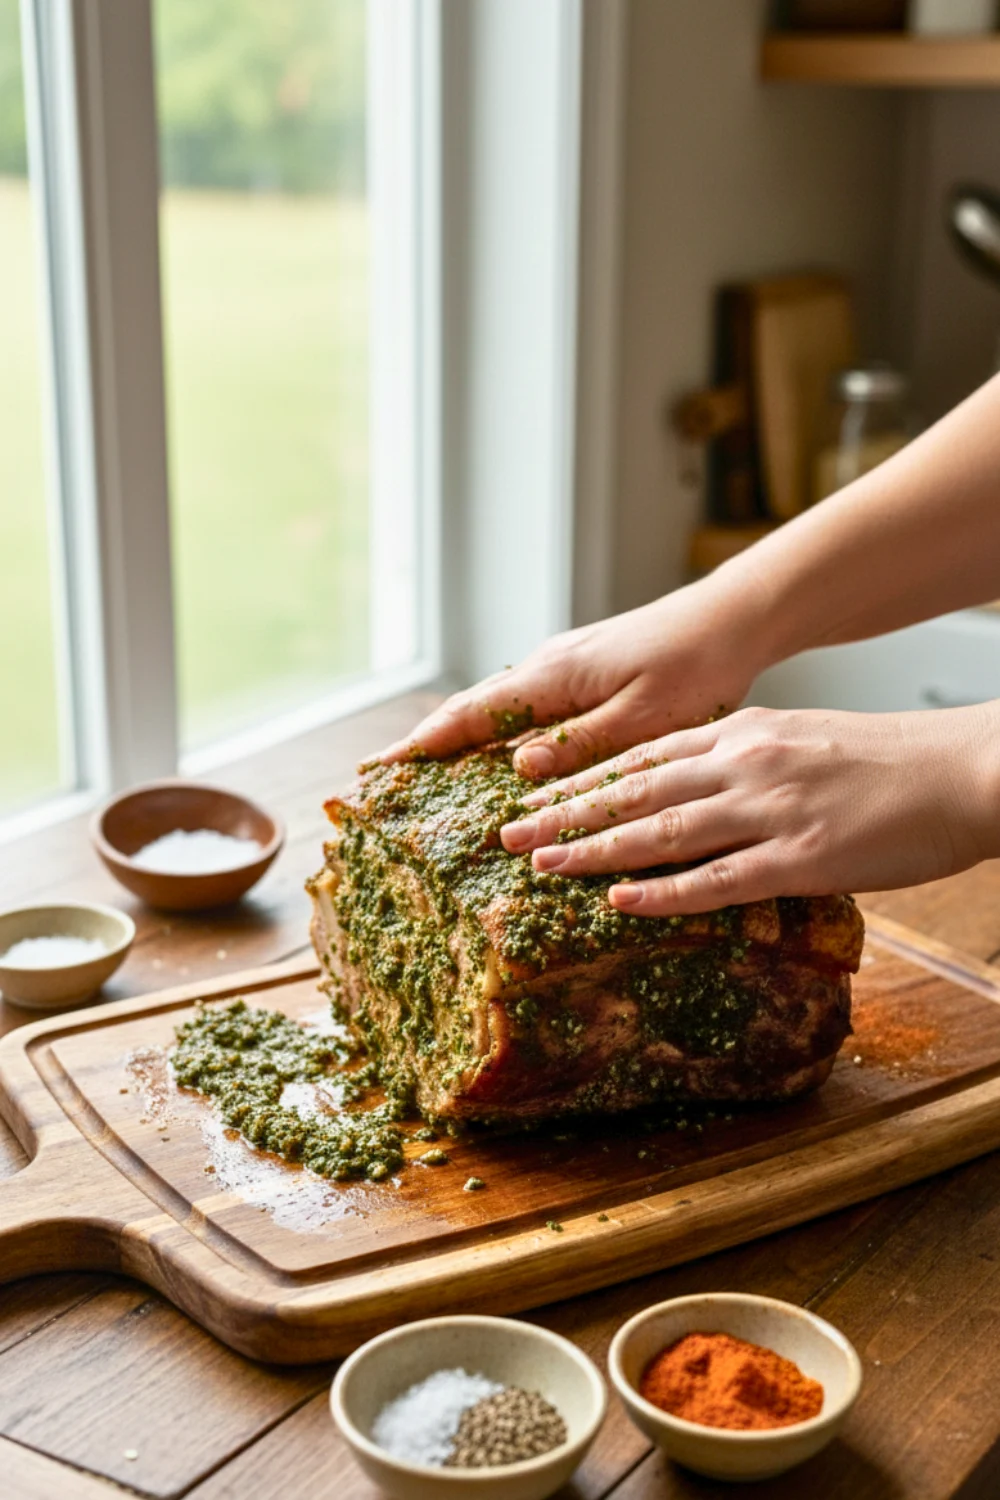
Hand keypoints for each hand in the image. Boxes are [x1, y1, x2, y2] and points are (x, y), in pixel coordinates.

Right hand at [380, 577, 769, 777]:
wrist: (732, 618)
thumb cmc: (696, 666)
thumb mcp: (644, 718)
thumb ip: (582, 744)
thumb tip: (516, 768)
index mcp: (556, 676)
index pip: (471, 713)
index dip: (424, 743)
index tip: (381, 767)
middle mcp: (549, 666)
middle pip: (472, 708)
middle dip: (427, 740)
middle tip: (386, 776)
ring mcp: (564, 665)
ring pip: (497, 706)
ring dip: (460, 736)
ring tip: (426, 770)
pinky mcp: (583, 671)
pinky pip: (525, 705)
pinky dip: (498, 728)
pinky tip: (498, 753)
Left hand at [498, 703, 999, 914]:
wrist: (960, 771)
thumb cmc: (886, 760)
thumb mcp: (801, 739)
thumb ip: (745, 760)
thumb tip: (698, 788)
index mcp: (743, 734)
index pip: (642, 758)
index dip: (582, 779)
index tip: (533, 795)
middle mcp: (744, 764)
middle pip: (634, 791)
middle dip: (565, 814)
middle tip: (508, 835)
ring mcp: (770, 810)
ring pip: (661, 832)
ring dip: (594, 850)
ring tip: (542, 866)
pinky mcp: (801, 858)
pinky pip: (717, 880)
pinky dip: (663, 892)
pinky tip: (620, 900)